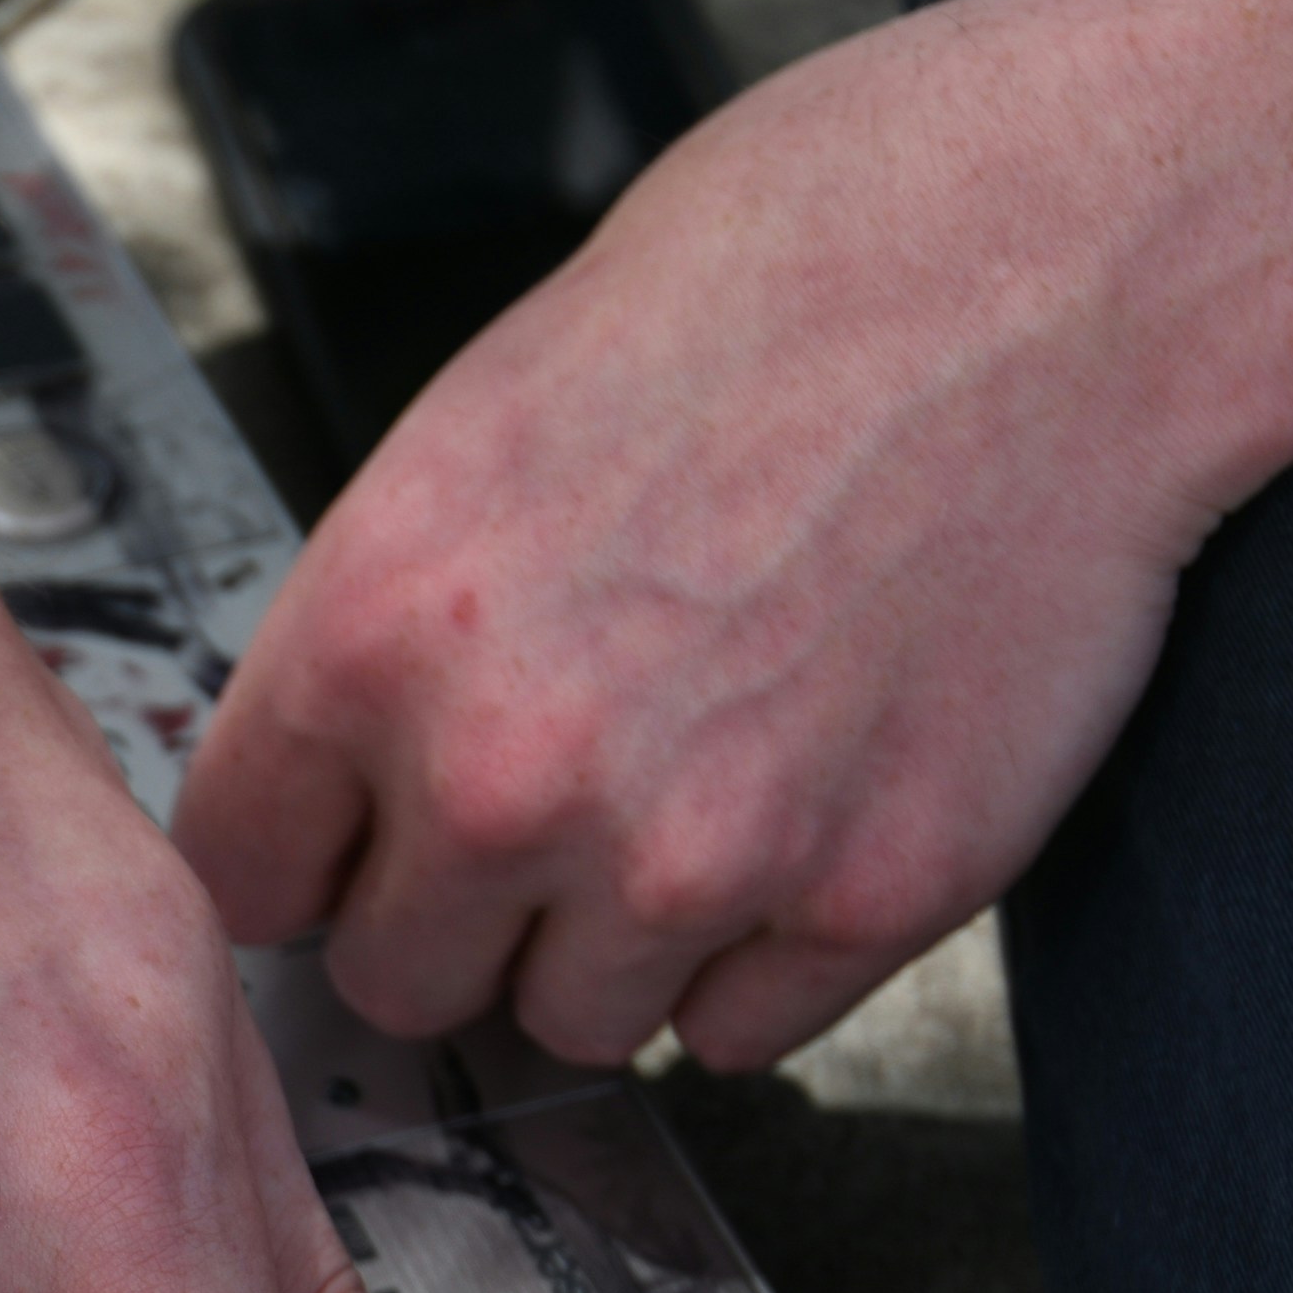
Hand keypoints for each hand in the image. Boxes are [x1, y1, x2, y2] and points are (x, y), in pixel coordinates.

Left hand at [177, 0, 1288, 1068]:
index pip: (244, 871)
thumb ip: (401, 622)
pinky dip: (762, 953)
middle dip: (461, 915)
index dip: (311, 853)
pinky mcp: (866, 896)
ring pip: (576, 1025)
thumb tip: (349, 768)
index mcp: (384, 626)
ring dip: (616, 944)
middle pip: (402, 981)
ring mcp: (695, 854)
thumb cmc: (788, 282)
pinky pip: (744, 1030)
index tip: (357, 840)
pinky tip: (805, 802)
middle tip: (555, 807)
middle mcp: (513, 771)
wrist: (1049, 262)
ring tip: (701, 780)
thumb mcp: (491, 417)